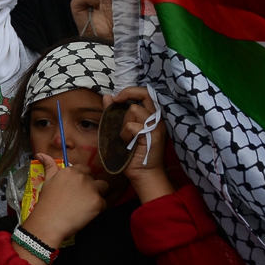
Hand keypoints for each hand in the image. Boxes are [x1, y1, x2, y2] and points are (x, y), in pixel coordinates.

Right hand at [21, 154, 108, 252]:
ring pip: (103, 187)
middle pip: (94, 179)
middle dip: (90, 187)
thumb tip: (40, 154)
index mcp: (71, 171)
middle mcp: (83, 177)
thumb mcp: (47, 181)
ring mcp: (92, 189)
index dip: (82, 178)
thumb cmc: (47, 202)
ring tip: (87, 204)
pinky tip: (86, 213)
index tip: (77, 187)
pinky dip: (97, 208)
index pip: (85, 169)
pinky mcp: (98, 202)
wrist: (50, 221)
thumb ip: (49, 166)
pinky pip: (104, 203)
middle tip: (80, 198)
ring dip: (98, 194)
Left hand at [105, 87, 174, 202]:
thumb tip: (108, 97)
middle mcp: (157, 118)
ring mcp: (157, 126)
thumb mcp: (121, 130)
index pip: (146, 93)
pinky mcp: (154, 135)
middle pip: (145, 94)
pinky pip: (131, 126)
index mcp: (151, 115)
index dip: (131, 91)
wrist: (143, 174)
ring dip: (124, 122)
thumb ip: (115, 113)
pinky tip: (127, 143)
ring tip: (125, 135)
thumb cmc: (132, 154)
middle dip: (128, 94)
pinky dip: (125, 134)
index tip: (117, 97)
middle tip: (117, 100)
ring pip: (135, 110)